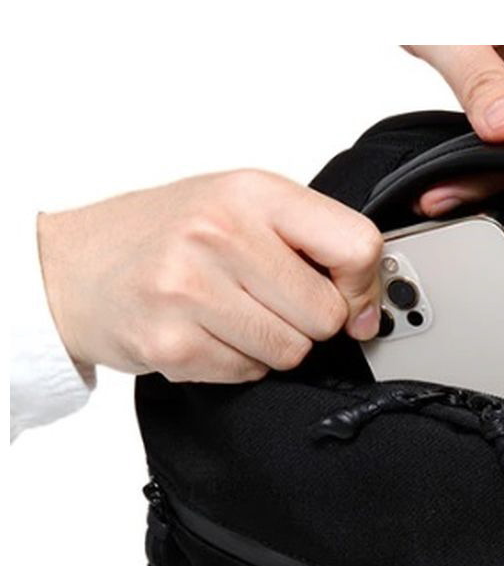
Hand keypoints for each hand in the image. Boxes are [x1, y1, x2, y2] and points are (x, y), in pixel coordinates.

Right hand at [37, 170, 382, 382]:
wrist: (73, 268)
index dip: (364, 285)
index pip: (357, 245)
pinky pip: (250, 374)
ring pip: (292, 352)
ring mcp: (191, 289)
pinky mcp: (172, 342)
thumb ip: (311, 242)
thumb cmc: (166, 235)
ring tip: (232, 315)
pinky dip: (238, 363)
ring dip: (273, 345)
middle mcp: (220, 233)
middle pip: (326, 314)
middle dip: (309, 321)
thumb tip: (369, 306)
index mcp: (251, 192)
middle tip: (269, 302)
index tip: (351, 298)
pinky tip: (207, 332)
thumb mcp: (240, 207)